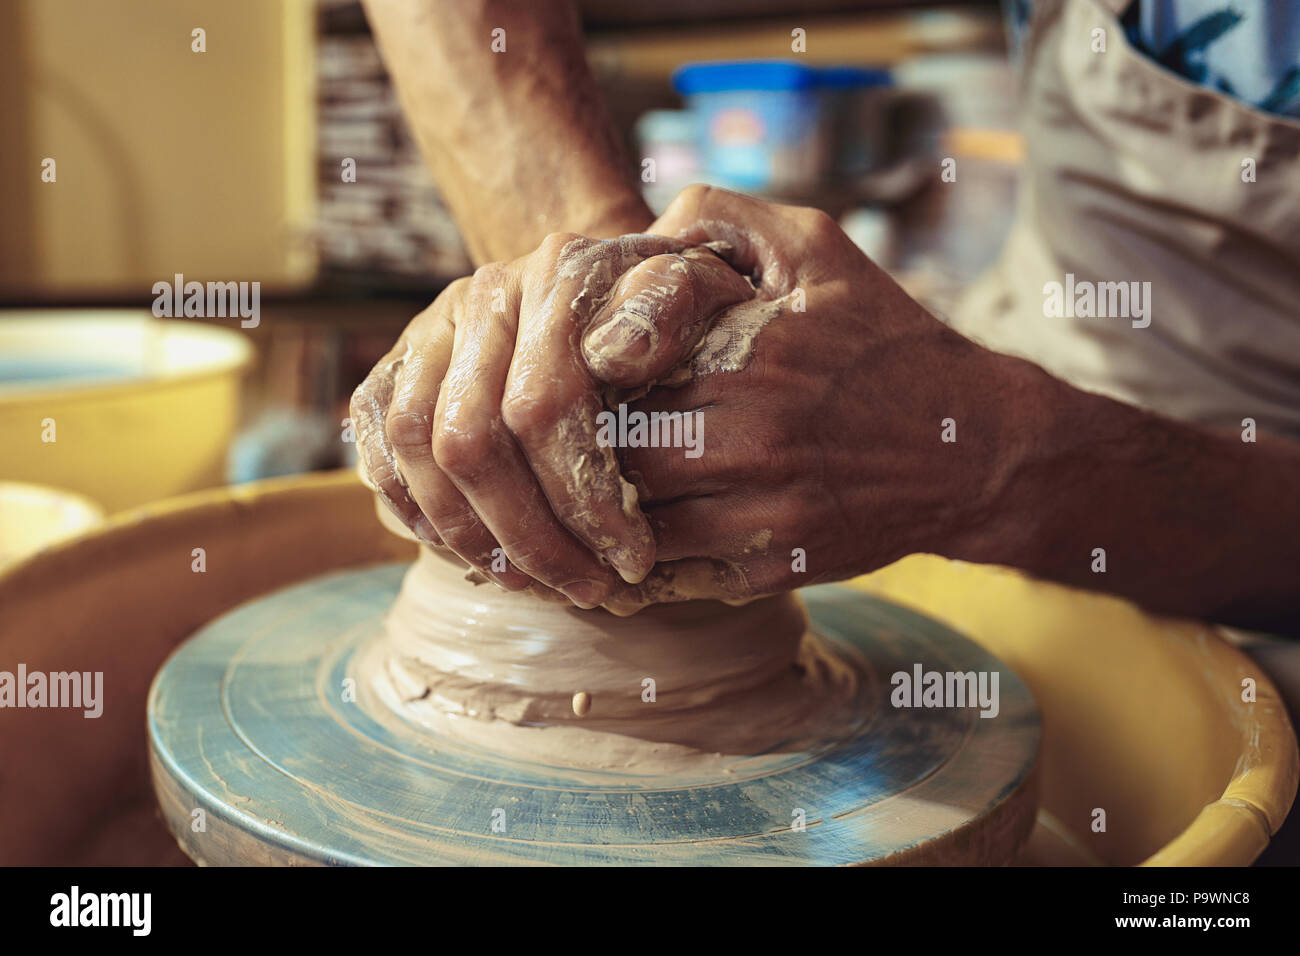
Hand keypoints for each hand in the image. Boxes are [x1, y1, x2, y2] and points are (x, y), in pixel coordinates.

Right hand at [350, 230, 752, 606]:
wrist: (612, 280)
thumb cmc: (673, 308)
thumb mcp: (702, 293)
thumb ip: (673, 308)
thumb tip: (614, 356)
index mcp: (556, 273)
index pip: (543, 405)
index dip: (584, 498)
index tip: (633, 559)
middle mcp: (482, 295)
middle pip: (469, 439)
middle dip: (530, 536)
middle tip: (589, 589)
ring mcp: (431, 329)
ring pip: (416, 450)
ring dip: (473, 537)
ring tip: (536, 585)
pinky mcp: (397, 364)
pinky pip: (381, 449)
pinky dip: (418, 513)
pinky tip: (478, 557)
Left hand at [596, 186, 1012, 612]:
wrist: (972, 448)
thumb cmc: (882, 338)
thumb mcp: (815, 245)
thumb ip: (720, 215)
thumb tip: (636, 235)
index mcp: (751, 352)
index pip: (611, 368)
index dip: (584, 372)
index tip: (585, 369)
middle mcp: (753, 436)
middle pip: (610, 451)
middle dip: (585, 443)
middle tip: (577, 432)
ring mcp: (762, 511)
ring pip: (628, 519)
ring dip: (604, 505)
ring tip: (599, 482)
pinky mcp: (770, 565)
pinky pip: (667, 572)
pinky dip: (639, 555)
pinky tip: (634, 531)